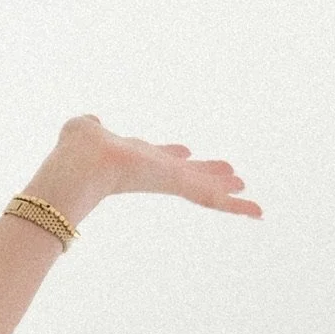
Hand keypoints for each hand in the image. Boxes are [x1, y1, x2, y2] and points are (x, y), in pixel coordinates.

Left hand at [45, 112, 262, 220]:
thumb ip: (88, 127)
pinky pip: (211, 199)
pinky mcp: (178, 188)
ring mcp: (165, 181)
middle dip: (206, 171)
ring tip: (244, 187)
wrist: (83, 166)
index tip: (185, 150)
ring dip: (223, 190)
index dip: (171, 153)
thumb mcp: (83, 129)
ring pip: (201, 188)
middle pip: (185, 172)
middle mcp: (152, 170)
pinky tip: (258, 212)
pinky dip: (235, 207)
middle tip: (230, 174)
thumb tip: (90, 121)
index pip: (157, 156)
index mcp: (131, 157)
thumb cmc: (76, 149)